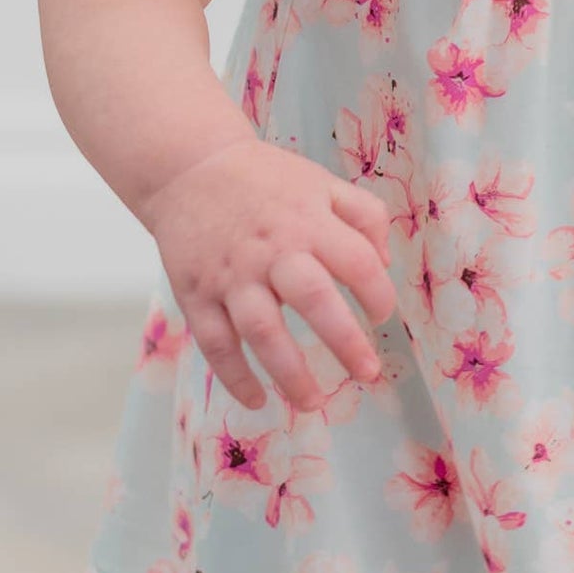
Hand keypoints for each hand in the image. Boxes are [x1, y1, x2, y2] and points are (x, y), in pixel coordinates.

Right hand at [141, 139, 397, 409]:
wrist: (189, 169)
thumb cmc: (266, 182)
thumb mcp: (322, 183)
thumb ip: (364, 216)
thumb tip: (384, 263)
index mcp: (310, 222)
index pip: (357, 263)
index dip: (379, 293)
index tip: (382, 315)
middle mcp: (272, 251)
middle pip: (314, 300)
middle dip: (346, 342)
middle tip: (368, 373)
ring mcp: (232, 276)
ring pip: (263, 331)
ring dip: (290, 374)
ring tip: (314, 404)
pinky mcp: (196, 294)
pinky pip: (216, 343)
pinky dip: (235, 376)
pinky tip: (257, 400)